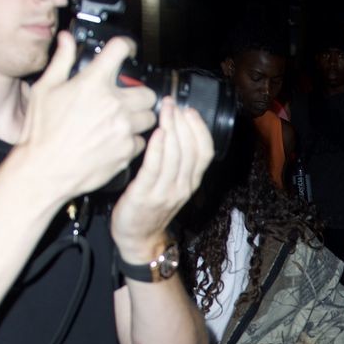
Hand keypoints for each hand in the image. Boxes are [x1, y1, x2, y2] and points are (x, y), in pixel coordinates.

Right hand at [17, 32, 155, 205]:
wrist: (45, 170)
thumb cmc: (41, 132)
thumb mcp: (45, 89)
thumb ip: (61, 61)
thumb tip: (67, 39)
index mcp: (94, 83)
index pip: (121, 50)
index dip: (126, 46)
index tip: (126, 50)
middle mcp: (114, 104)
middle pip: (147, 91)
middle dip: (138, 93)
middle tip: (124, 99)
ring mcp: (124, 128)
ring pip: (149, 118)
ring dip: (139, 118)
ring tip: (121, 121)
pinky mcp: (127, 150)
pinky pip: (142, 141)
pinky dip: (132, 141)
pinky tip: (116, 141)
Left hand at [111, 96, 214, 260]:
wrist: (138, 240)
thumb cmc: (150, 209)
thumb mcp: (172, 186)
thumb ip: (177, 163)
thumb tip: (175, 131)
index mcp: (191, 183)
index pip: (205, 151)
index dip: (199, 128)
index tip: (189, 110)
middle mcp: (183, 187)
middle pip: (190, 148)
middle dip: (182, 121)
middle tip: (172, 102)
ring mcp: (165, 192)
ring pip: (175, 155)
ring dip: (171, 128)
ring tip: (164, 110)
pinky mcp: (145, 195)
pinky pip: (155, 167)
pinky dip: (158, 148)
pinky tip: (156, 133)